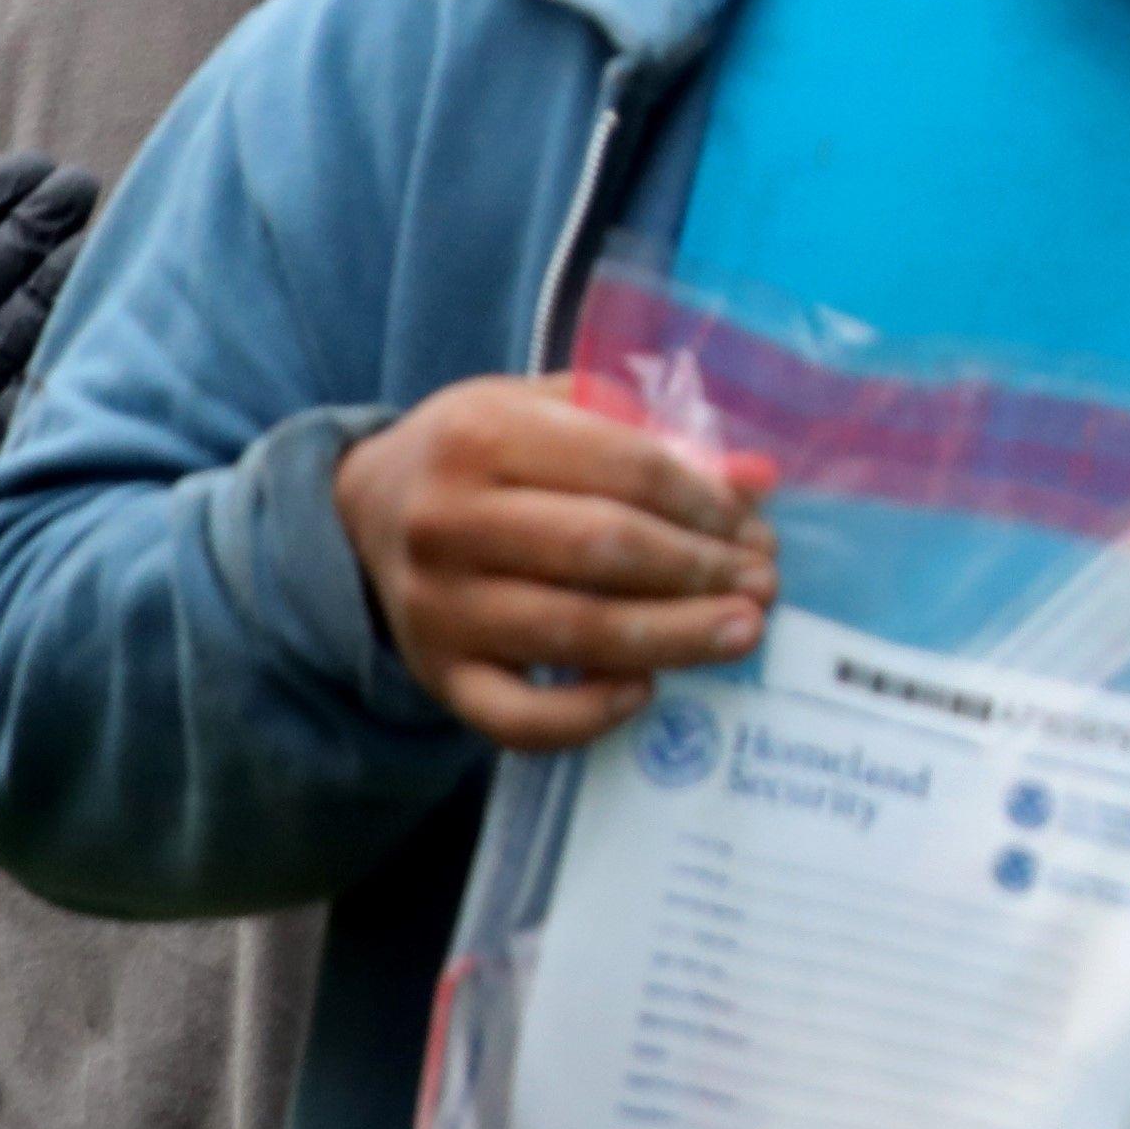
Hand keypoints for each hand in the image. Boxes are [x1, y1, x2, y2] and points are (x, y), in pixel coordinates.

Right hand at [333, 373, 776, 748]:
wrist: (365, 510)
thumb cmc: (482, 455)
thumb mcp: (548, 411)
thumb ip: (649, 433)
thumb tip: (758, 476)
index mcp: (481, 434)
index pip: (624, 468)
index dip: (705, 501)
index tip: (752, 523)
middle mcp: (448, 520)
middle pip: (603, 550)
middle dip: (701, 570)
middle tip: (764, 581)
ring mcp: (437, 606)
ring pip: (573, 632)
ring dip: (676, 637)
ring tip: (745, 630)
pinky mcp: (437, 675)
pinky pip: (516, 717)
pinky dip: (587, 713)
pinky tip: (646, 690)